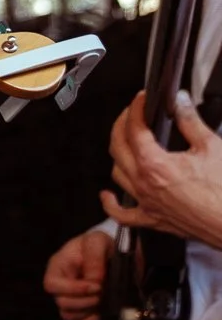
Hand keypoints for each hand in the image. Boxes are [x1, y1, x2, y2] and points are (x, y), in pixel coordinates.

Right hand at [43, 228, 111, 319]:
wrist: (112, 252)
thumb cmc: (99, 245)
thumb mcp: (97, 241)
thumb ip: (94, 257)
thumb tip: (94, 280)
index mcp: (57, 267)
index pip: (52, 284)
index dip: (72, 289)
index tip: (97, 286)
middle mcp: (59, 285)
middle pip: (61, 302)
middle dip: (84, 301)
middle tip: (102, 294)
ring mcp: (68, 298)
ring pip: (67, 315)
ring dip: (86, 312)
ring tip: (101, 302)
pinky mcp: (79, 309)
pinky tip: (98, 315)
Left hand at [101, 90, 221, 245]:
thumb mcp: (212, 147)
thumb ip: (191, 122)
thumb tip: (180, 102)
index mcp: (155, 164)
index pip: (134, 129)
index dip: (136, 109)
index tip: (142, 99)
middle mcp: (144, 184)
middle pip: (118, 147)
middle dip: (122, 125)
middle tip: (132, 114)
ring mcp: (146, 203)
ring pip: (117, 174)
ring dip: (118, 155)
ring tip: (127, 143)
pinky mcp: (153, 220)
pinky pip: (122, 214)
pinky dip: (111, 203)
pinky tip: (108, 195)